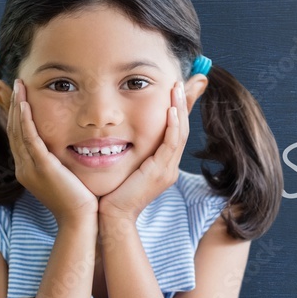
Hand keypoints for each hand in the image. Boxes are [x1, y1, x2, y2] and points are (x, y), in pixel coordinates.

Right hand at [6, 80, 97, 224]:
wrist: (80, 220)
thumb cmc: (78, 199)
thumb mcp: (63, 176)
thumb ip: (58, 160)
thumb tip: (62, 146)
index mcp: (26, 169)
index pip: (17, 136)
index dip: (16, 114)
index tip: (19, 95)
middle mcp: (23, 167)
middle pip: (13, 130)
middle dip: (13, 104)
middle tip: (15, 83)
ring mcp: (30, 168)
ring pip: (18, 131)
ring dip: (18, 106)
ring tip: (19, 86)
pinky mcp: (42, 168)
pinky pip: (30, 139)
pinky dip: (26, 121)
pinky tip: (26, 104)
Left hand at [99, 82, 187, 222]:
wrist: (112, 216)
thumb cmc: (111, 192)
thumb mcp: (123, 165)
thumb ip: (125, 148)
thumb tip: (117, 132)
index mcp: (163, 164)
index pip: (175, 130)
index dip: (179, 108)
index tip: (177, 87)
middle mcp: (169, 166)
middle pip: (182, 128)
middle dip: (184, 103)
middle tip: (185, 81)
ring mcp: (167, 170)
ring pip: (180, 133)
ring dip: (179, 108)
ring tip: (177, 87)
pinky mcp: (160, 172)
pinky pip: (171, 144)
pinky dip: (172, 126)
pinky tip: (170, 110)